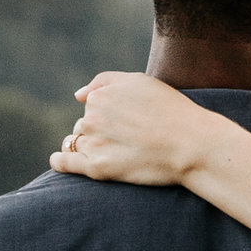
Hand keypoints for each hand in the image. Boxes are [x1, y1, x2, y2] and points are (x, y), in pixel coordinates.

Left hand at [51, 72, 217, 186]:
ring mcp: (93, 143)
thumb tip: (77, 95)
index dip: (109, 114)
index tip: (127, 123)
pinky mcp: (97, 168)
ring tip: (110, 152)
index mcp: (101, 96)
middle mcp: (92, 117)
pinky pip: (64, 162)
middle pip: (85, 125)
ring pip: (77, 142)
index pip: (93, 104)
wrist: (192, 144)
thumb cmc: (172, 111)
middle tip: (125, 140)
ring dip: (86, 146)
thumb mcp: (141, 82)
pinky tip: (58, 160)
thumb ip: (104, 81)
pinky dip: (59, 160)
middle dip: (98, 131)